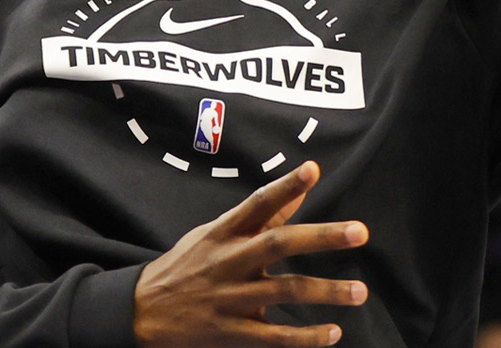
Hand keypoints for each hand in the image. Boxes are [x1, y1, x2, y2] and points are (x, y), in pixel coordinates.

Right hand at [133, 161, 368, 347]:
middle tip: (359, 232)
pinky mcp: (230, 332)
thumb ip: (260, 216)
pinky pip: (274, 336)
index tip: (313, 169)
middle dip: (322, 237)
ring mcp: (230, 298)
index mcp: (225, 232)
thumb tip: (299, 190)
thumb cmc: (186, 265)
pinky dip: (305, 337)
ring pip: (285, 291)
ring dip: (326, 291)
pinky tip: (333, 333)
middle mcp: (229, 261)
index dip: (285, 186)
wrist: (140, 311)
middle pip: (279, 244)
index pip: (258, 203)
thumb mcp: (215, 233)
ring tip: (360, 291)